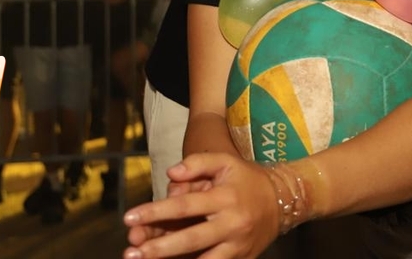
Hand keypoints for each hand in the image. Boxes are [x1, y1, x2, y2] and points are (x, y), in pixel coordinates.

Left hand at [124, 153, 279, 258]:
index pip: (184, 206)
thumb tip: (171, 172)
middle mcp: (232, 224)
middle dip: (159, 248)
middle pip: (191, 239)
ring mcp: (238, 247)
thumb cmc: (247, 179)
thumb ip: (198, 163)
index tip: (128, 218)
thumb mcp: (225, 162)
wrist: (283, 200)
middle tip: (132, 252)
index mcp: (225, 198)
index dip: (155, 212)